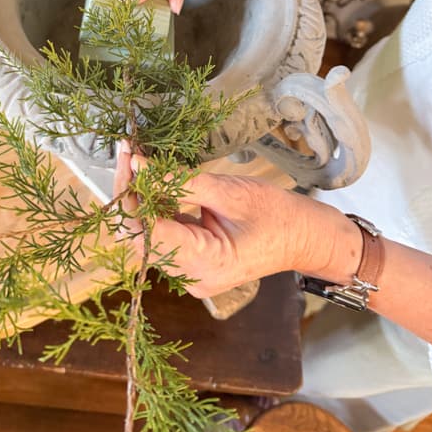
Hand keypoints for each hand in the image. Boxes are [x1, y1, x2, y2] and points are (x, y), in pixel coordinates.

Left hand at [117, 152, 360, 298]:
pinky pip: (163, 237)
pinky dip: (156, 208)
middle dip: (130, 194)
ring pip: (147, 236)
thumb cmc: (276, 214)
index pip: (145, 233)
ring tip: (137, 161)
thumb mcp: (228, 191)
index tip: (127, 158)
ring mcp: (190, 275)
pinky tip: (154, 181)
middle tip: (128, 154)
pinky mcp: (192, 265)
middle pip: (140, 237)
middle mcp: (191, 277)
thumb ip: (179, 181)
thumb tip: (139, 166)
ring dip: (140, 199)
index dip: (129, 195)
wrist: (304, 237)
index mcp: (203, 263)